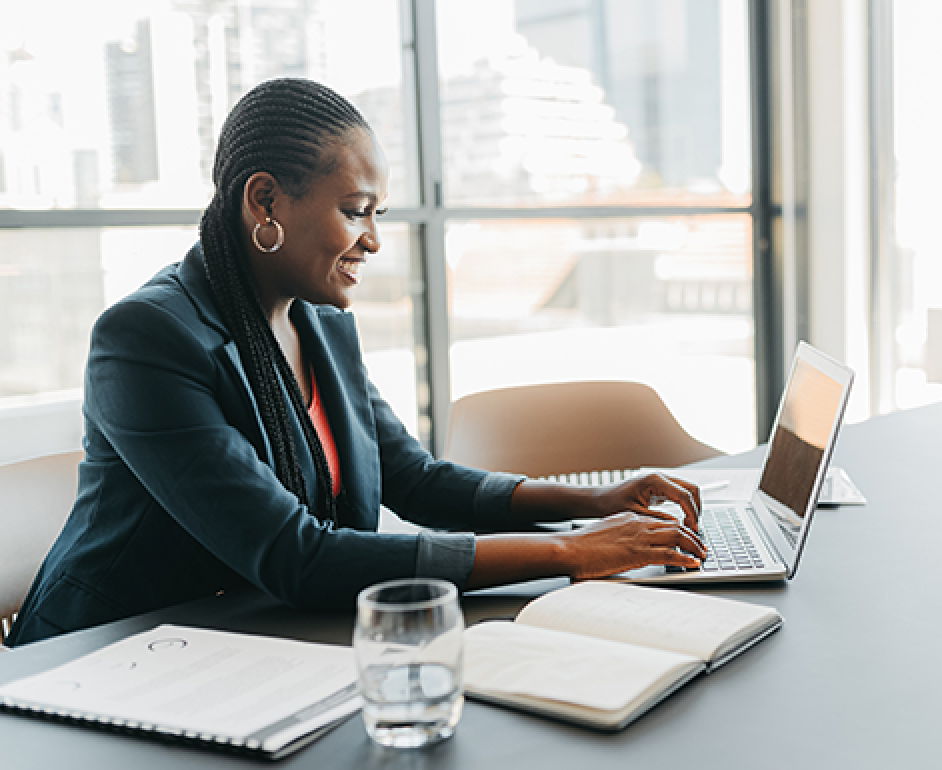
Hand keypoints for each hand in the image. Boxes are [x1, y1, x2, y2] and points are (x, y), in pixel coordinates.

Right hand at [560, 511, 707, 580]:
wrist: (569, 548)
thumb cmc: (581, 544)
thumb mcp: (605, 532)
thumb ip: (620, 534)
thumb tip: (627, 544)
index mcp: (629, 518)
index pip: (662, 520)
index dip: (678, 529)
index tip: (687, 537)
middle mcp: (637, 524)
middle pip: (675, 526)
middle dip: (692, 537)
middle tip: (702, 546)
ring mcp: (638, 538)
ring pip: (677, 536)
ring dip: (694, 546)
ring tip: (702, 555)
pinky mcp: (638, 553)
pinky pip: (669, 554)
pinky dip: (685, 559)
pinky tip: (692, 563)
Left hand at [591, 472, 701, 530]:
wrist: (601, 499)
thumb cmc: (612, 504)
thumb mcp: (634, 514)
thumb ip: (656, 519)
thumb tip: (678, 526)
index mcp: (654, 480)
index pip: (683, 494)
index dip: (692, 513)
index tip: (694, 529)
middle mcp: (660, 477)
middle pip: (691, 489)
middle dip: (696, 509)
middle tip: (694, 528)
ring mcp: (661, 481)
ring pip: (688, 491)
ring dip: (692, 507)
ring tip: (689, 527)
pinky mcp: (660, 488)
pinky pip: (680, 495)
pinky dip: (685, 507)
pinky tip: (682, 522)